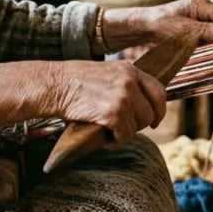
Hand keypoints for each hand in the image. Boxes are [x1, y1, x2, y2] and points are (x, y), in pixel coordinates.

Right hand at [47, 60, 167, 144]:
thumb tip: (139, 106)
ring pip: (138, 126)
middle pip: (151, 112)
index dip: (159, 109)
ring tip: (109, 133)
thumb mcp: (105, 74)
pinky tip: (105, 140)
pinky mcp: (113, 113)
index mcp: (130, 69)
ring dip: (125, 134)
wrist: (52, 85)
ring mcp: (123, 97)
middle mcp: (130, 81)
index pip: (159, 91)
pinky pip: (125, 135)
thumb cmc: (73, 82)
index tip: (154, 120)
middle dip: (139, 125)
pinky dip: (116, 142)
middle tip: (123, 129)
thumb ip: (124, 85)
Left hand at [102, 0, 212, 54]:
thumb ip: (205, 31)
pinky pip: (208, 35)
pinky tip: (210, 51)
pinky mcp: (195, 27)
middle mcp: (202, 8)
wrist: (144, 27)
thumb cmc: (161, 25)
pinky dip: (210, 43)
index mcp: (200, 3)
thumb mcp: (184, 30)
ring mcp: (199, 17)